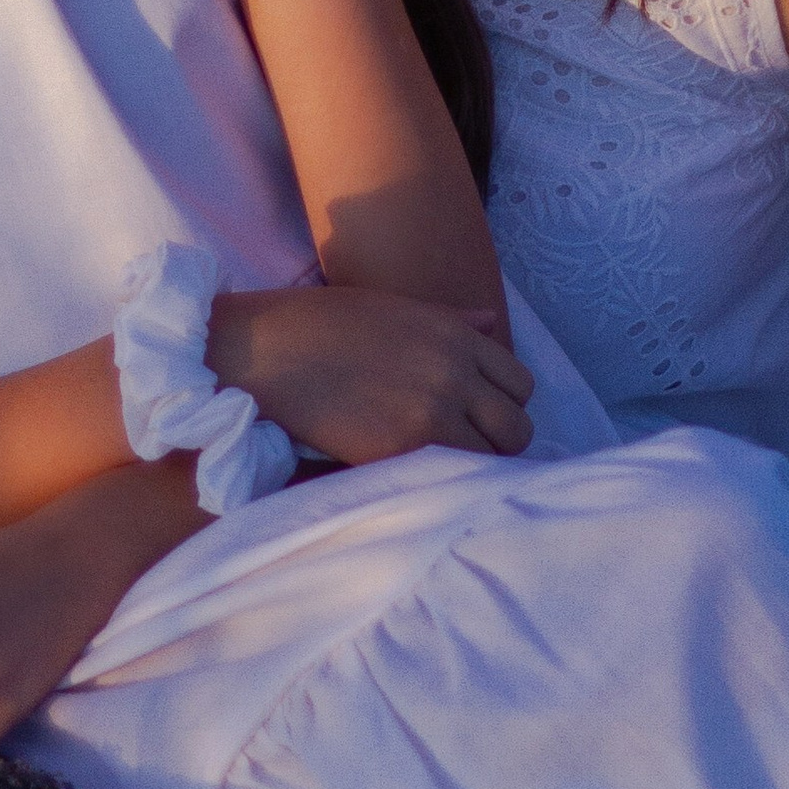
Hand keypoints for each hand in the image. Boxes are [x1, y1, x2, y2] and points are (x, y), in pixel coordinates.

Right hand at [213, 283, 533, 464]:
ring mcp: (432, 412)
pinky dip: (446, 480)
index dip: (504, 403)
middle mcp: (454, 373)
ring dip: (476, 466)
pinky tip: (420, 475)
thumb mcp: (395, 308)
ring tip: (443, 465)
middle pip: (517, 427)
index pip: (521, 383)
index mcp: (455, 335)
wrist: (267, 351)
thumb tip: (492, 322)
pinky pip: (453, 475)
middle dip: (499, 441)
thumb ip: (451, 320)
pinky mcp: (403, 448)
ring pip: (493, 459)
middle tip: (466, 448)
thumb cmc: (322, 325)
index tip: (480, 416)